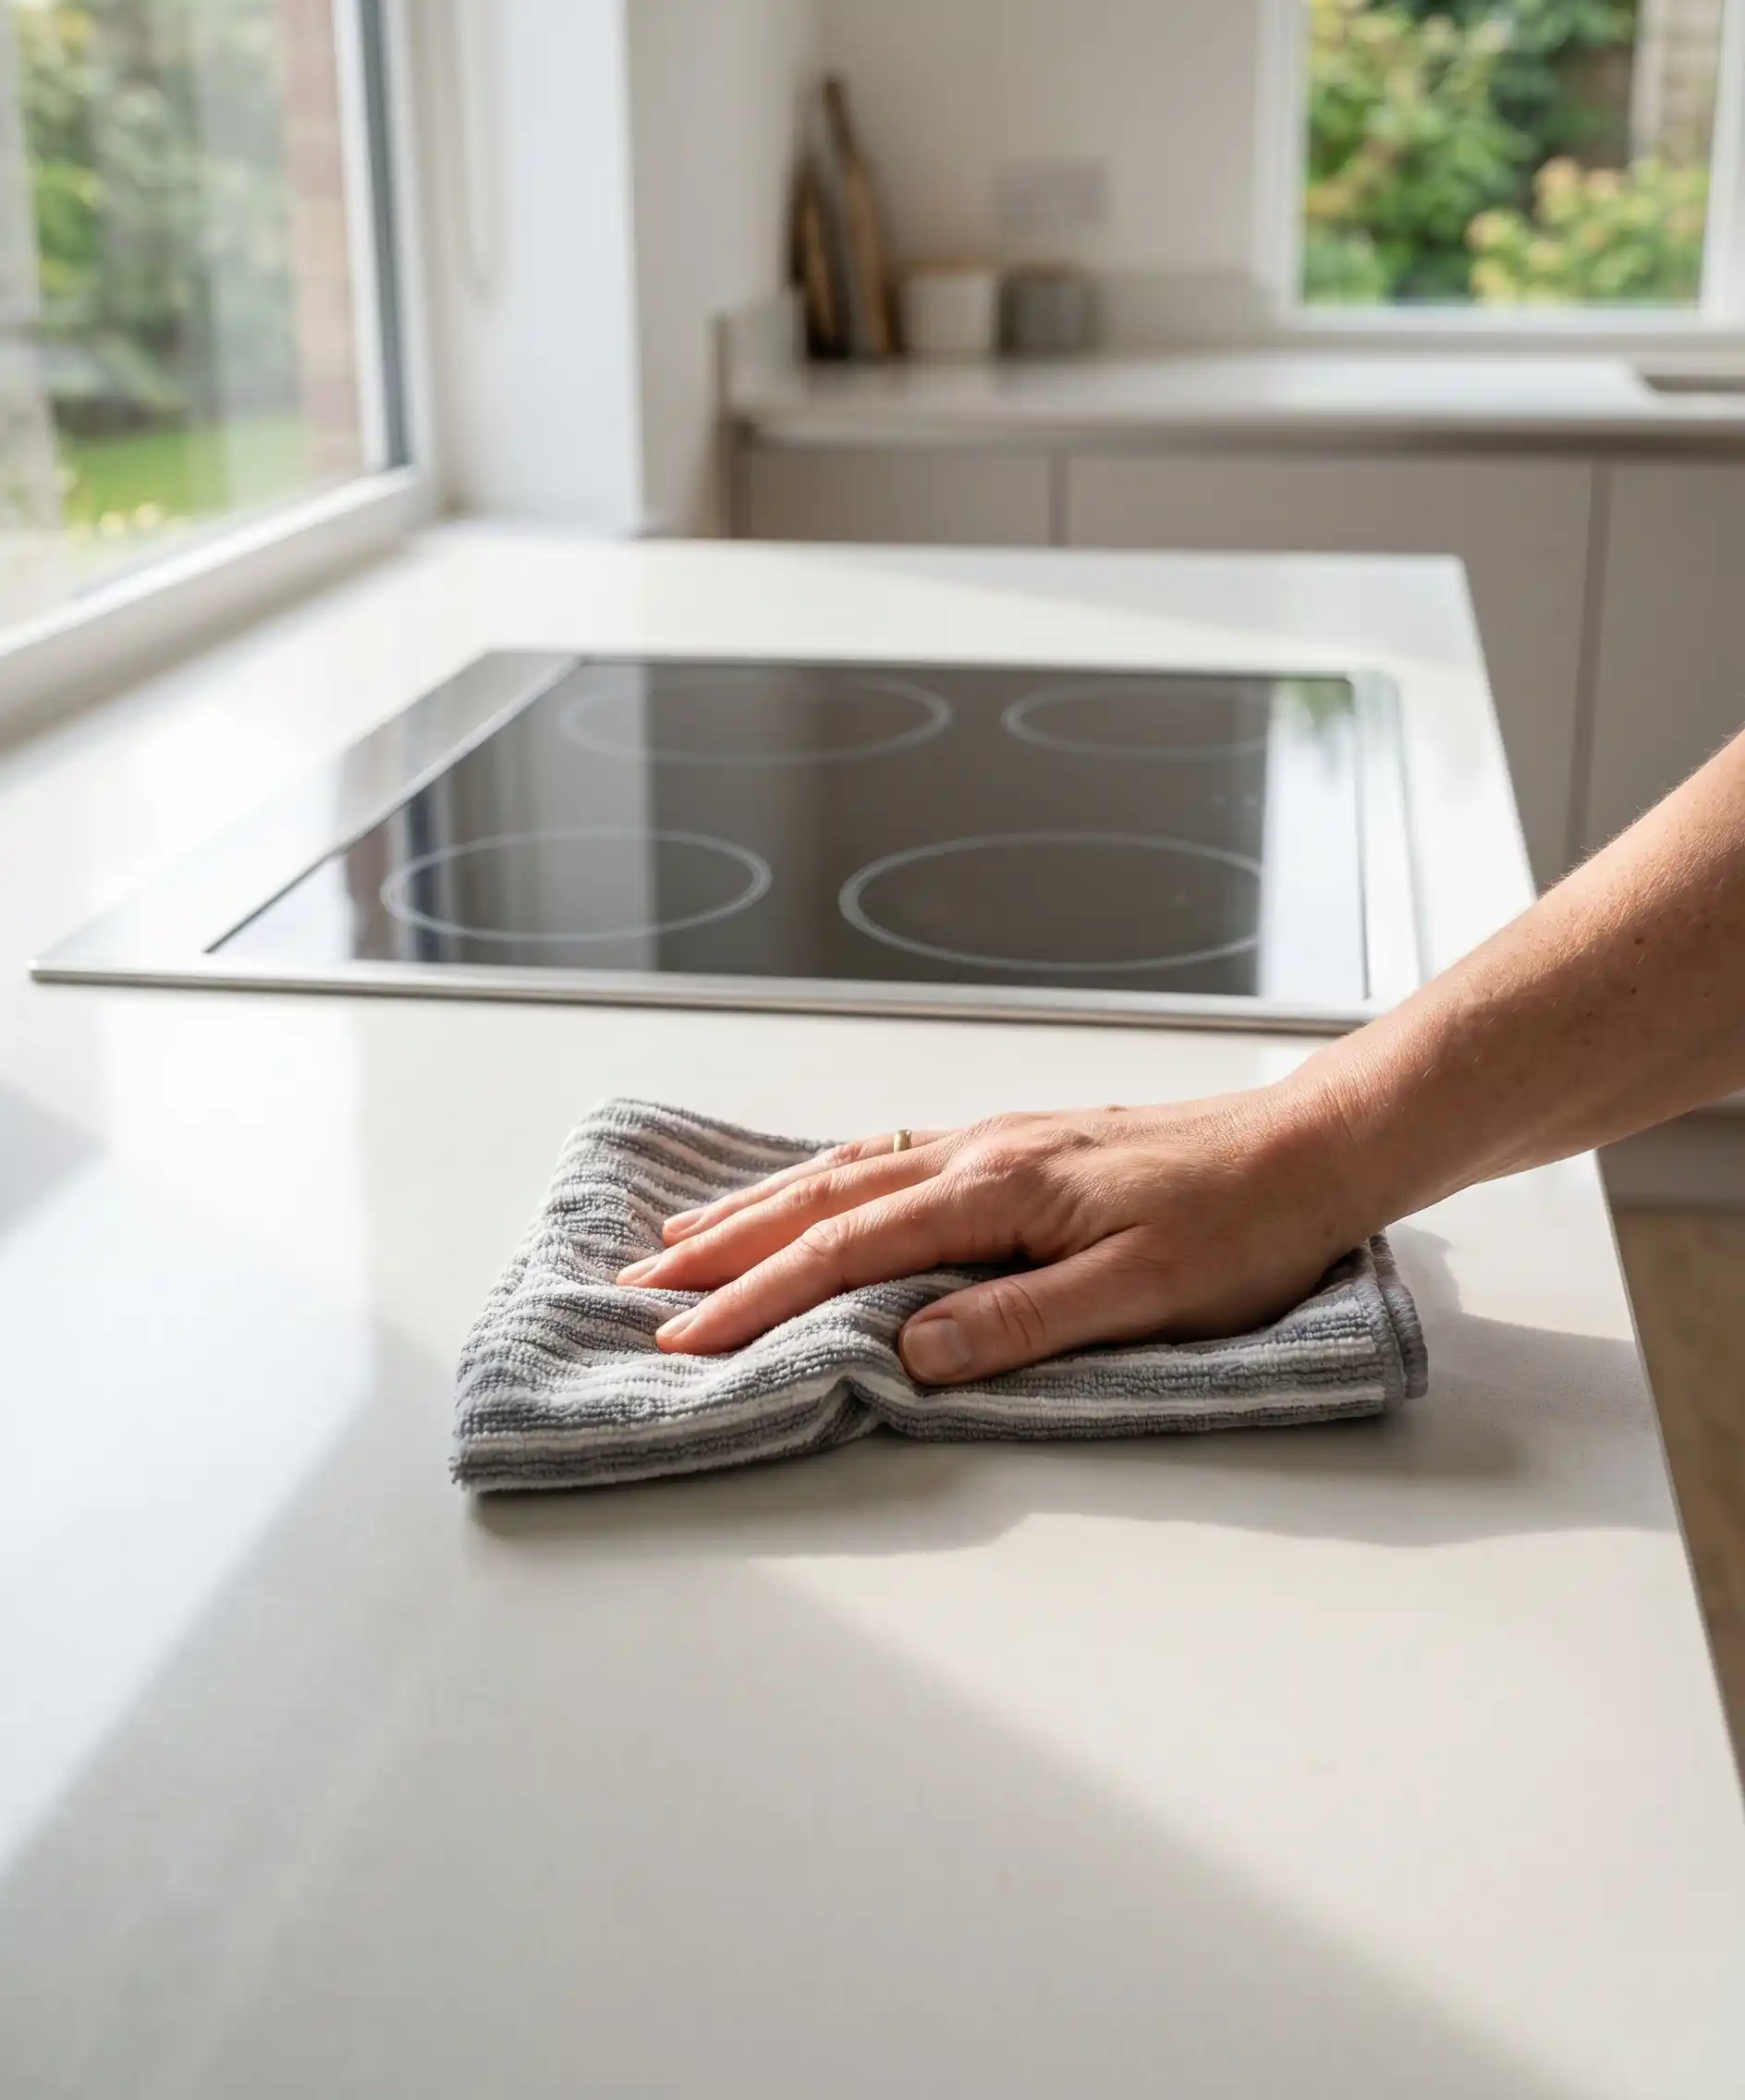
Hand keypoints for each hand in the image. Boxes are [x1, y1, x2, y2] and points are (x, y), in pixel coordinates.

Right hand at [616, 1090, 1372, 1384]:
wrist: (1311, 1146)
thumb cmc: (1241, 1224)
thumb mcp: (1143, 1292)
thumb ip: (1023, 1322)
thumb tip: (913, 1350)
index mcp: (999, 1188)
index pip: (847, 1248)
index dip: (757, 1295)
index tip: (684, 1335)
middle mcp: (981, 1153)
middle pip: (822, 1199)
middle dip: (723, 1245)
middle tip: (639, 1283)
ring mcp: (996, 1143)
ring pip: (847, 1171)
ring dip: (760, 1206)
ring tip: (685, 1230)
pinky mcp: (1020, 1149)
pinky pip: (889, 1159)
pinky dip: (823, 1180)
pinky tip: (810, 1191)